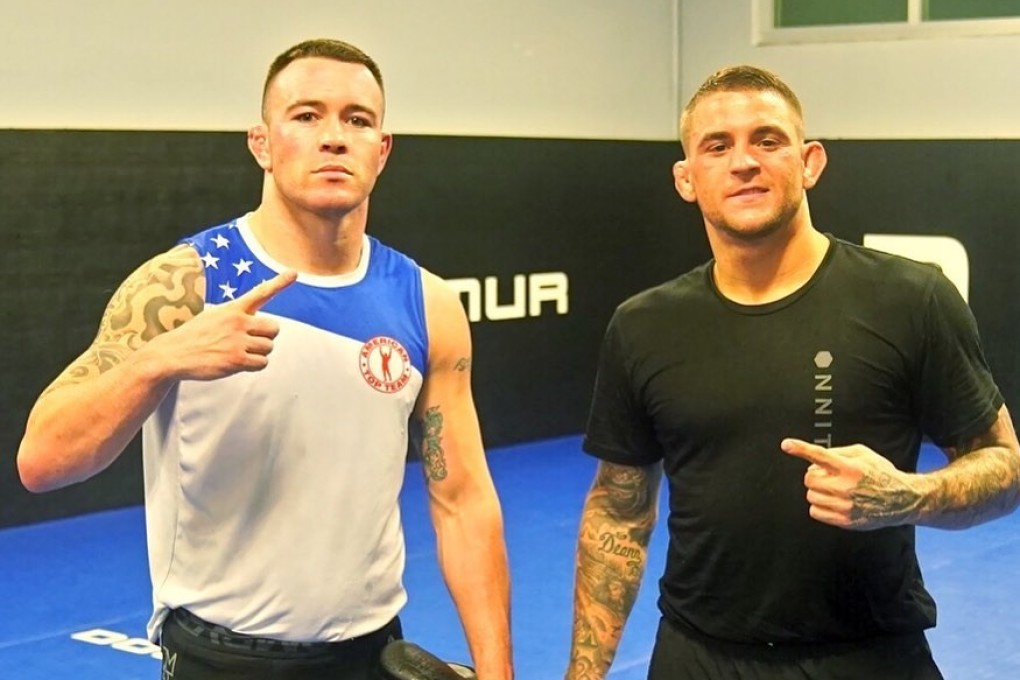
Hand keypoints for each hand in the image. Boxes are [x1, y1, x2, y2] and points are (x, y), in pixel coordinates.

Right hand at [149, 270, 297, 380]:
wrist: (172, 354)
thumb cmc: (194, 336)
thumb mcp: (214, 316)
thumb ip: (237, 317)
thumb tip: (260, 327)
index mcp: (232, 308)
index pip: (260, 293)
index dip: (279, 283)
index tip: (294, 273)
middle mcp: (238, 321)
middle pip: (274, 328)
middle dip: (266, 336)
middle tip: (251, 341)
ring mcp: (238, 340)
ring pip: (269, 347)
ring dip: (259, 353)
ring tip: (239, 352)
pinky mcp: (237, 359)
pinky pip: (262, 363)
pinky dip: (254, 365)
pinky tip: (237, 363)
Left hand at [780, 438, 922, 529]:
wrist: (902, 499)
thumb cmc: (881, 473)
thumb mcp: (864, 454)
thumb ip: (839, 452)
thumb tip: (816, 456)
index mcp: (850, 467)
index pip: (820, 456)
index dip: (801, 449)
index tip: (786, 444)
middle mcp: (846, 487)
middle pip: (809, 479)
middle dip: (814, 476)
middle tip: (827, 476)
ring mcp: (844, 506)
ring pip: (810, 496)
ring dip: (817, 491)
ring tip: (833, 489)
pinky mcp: (845, 521)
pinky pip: (815, 512)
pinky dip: (819, 506)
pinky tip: (832, 502)